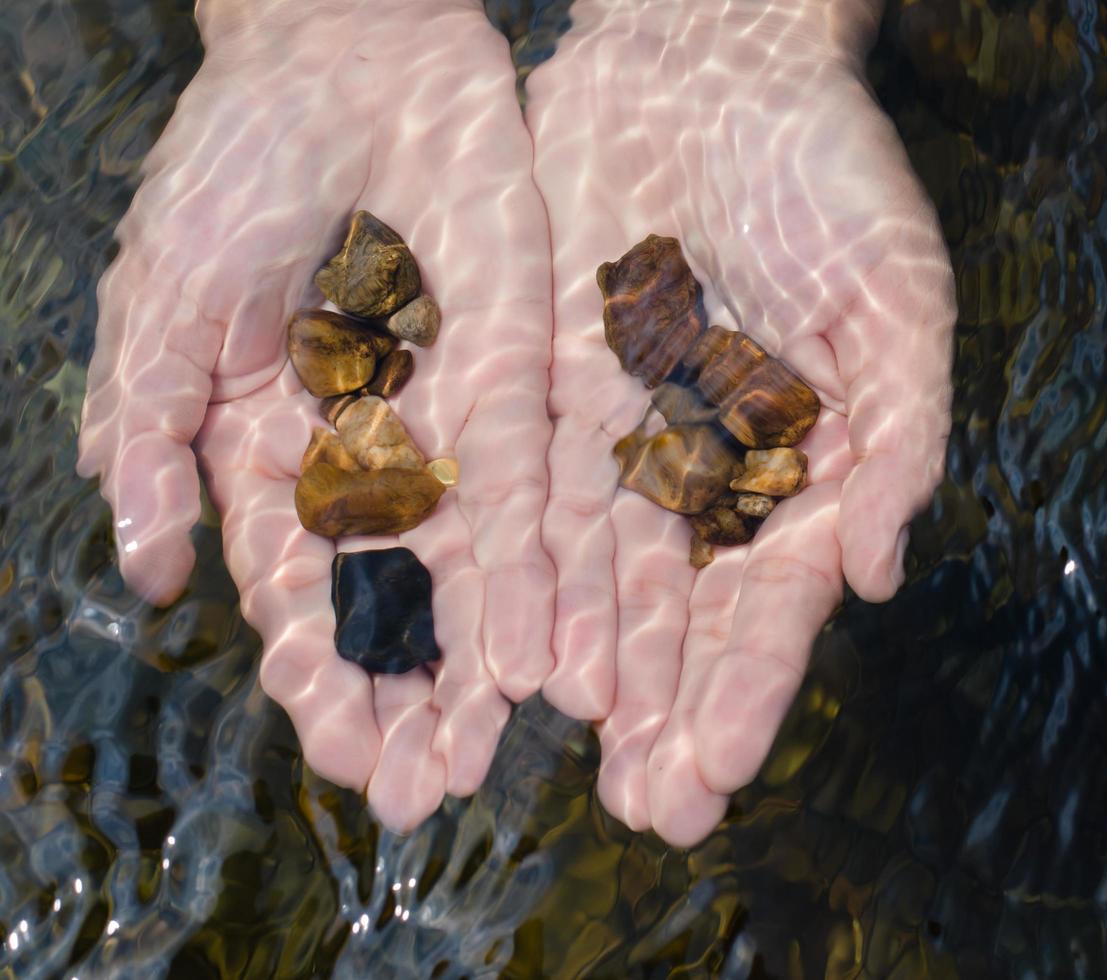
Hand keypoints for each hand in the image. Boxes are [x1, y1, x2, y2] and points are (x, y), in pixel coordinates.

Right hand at [76, 0, 553, 829]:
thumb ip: (155, 433)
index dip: (315, 672)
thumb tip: (150, 572)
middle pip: (389, 602)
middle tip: (421, 789)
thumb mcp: (166, 301)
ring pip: (464, 569)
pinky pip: (527, 490)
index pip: (297, 589)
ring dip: (473, 664)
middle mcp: (371, 455)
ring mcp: (449, 423)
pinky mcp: (522, 379)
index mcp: (276, 448)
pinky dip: (530, 571)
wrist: (345, 56)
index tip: (339, 754)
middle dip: (403, 695)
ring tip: (483, 755)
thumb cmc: (239, 164)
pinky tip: (541, 653)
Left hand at [526, 0, 954, 843]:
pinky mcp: (546, 387)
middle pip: (685, 612)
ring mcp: (625, 435)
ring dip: (598, 664)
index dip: (749, 684)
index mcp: (798, 462)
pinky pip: (536, 493)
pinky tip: (524, 642)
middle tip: (650, 809)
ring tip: (588, 750)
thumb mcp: (899, 298)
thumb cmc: (832, 174)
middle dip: (670, 710)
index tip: (722, 767)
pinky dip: (533, 569)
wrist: (715, 66)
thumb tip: (872, 573)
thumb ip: (900, 437)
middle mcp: (706, 469)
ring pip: (605, 574)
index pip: (773, 598)